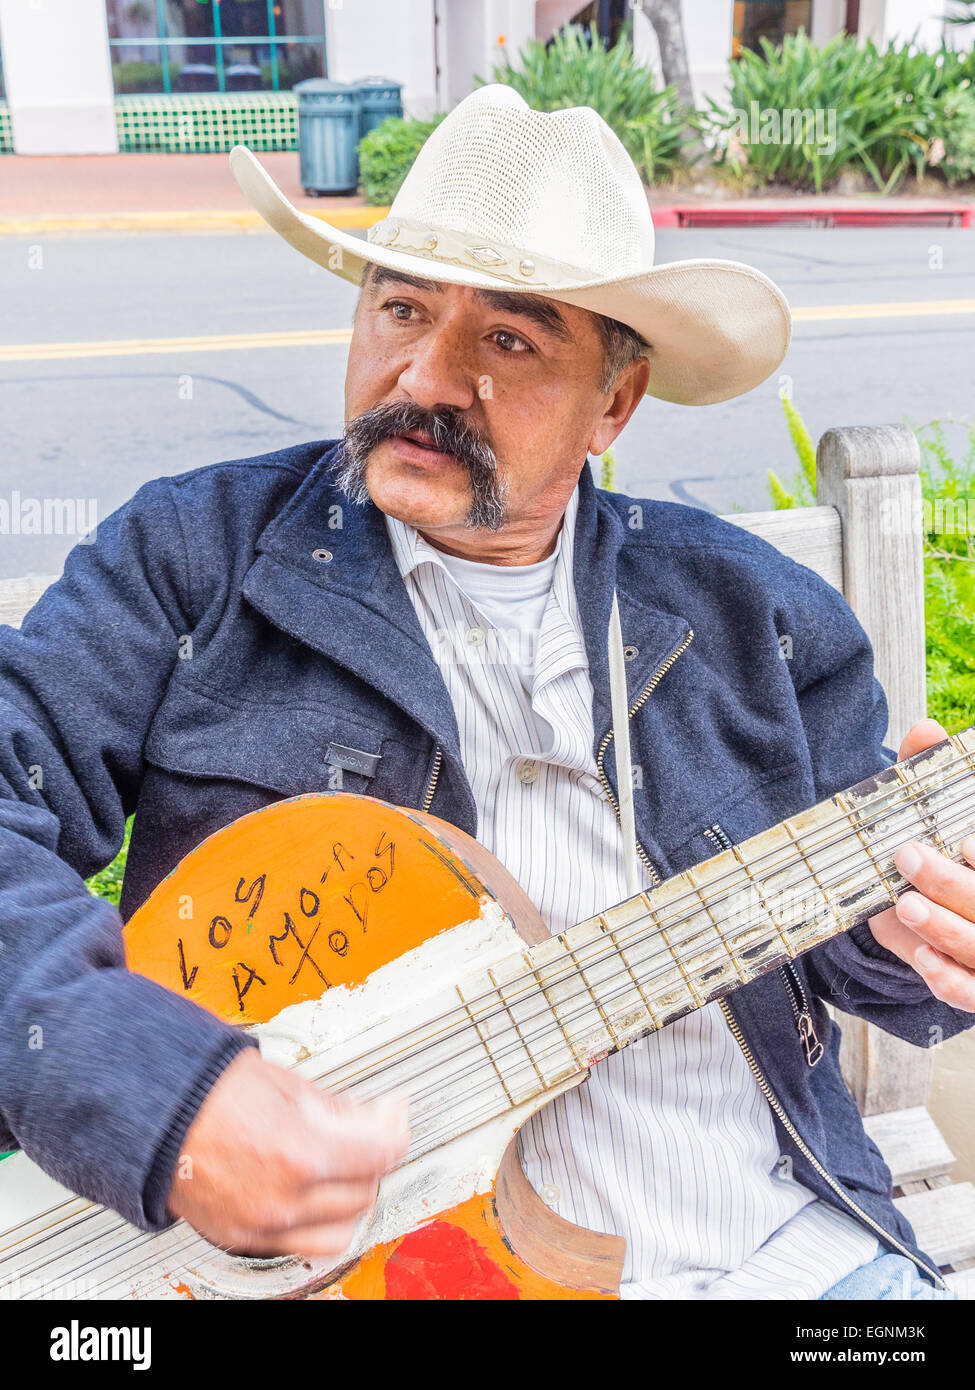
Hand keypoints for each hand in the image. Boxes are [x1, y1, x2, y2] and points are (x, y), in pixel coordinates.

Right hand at [167, 1047, 409, 1257]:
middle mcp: (284, 1200)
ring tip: (342, 1164)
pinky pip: (302, 1243)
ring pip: (341, 1228)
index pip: (379, 1155)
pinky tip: (314, 1191)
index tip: (394, 1117)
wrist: (152, 1114)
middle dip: (374, 1158)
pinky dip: (318, 1221)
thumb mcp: (287, 1085)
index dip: (395, 1130)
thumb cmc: (207, 1091)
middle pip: (365, 1191)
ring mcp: (263, 1225)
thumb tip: (379, 1117)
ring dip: (351, 1196)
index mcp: (299, 1155)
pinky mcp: (244, 1238)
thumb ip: (340, 1110)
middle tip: (369, 1131)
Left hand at [869, 718, 974, 1011]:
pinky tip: (925, 959)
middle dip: (955, 887)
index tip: (965, 841)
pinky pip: (971, 995)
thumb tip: (925, 730)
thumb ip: (933, 772)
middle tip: (910, 856)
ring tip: (907, 904)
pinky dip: (950, 981)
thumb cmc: (944, 851)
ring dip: (947, 930)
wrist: (931, 906)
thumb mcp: (939, 812)